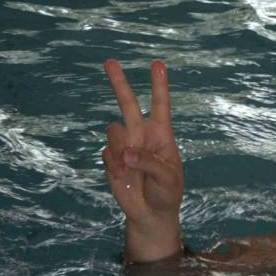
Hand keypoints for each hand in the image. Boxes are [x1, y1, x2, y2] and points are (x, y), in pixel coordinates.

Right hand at [102, 59, 184, 262]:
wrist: (150, 214)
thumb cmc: (167, 192)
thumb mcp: (168, 178)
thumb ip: (149, 163)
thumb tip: (127, 152)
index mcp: (161, 134)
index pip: (160, 104)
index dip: (159, 84)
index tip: (157, 64)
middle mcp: (141, 134)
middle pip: (128, 103)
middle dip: (118, 82)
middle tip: (109, 61)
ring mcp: (125, 145)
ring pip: (114, 130)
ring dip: (119, 148)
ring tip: (127, 167)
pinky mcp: (112, 159)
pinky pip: (106, 152)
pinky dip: (113, 164)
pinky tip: (121, 176)